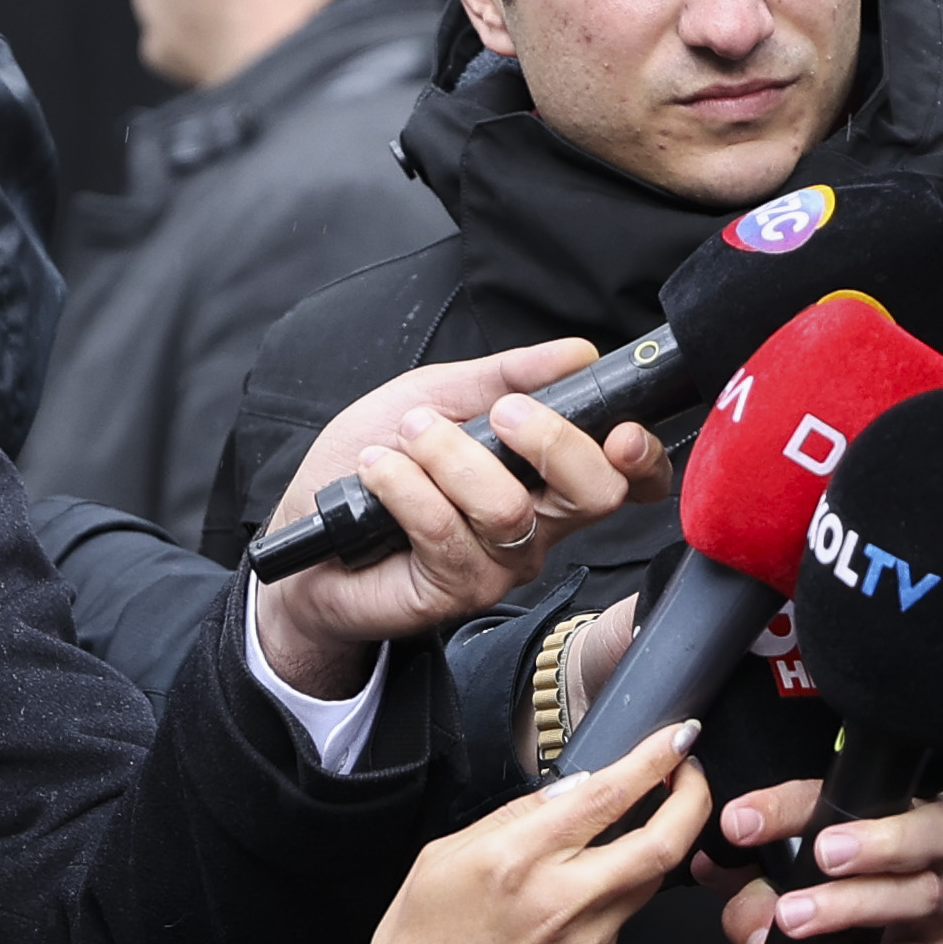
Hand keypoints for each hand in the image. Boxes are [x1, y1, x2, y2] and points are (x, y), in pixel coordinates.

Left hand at [256, 339, 674, 700]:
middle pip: (594, 494)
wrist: (302, 530)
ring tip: (406, 439)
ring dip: (449, 457)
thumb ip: (505, 375)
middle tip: (499, 414)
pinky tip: (377, 469)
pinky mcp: (454, 591)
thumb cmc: (372, 461)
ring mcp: (499, 564)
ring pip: (508, 510)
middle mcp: (537, 526)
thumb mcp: (435, 396)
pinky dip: (406, 486)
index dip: (640, 458)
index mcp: (545, 476)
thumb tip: (575, 352)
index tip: (620, 429)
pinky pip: (446, 532)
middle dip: (553, 441)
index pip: (626, 479)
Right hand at [337, 720, 716, 943]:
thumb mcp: (440, 859)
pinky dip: (620, 888)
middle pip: (661, 841)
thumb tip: (569, 791)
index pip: (607, 795)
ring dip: (664, 840)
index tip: (676, 738)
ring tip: (653, 816)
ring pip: (652, 878)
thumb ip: (510, 818)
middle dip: (694, 796)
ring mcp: (585, 940)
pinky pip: (622, 916)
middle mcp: (560, 898)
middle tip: (693, 771)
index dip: (654, 760)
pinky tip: (595, 883)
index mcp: (516, 859)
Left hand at [716, 778, 942, 943]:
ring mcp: (942, 919)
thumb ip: (756, 882)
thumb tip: (710, 861)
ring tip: (790, 920)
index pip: (857, 796)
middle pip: (929, 830)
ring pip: (917, 896)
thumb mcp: (812, 897)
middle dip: (872, 837)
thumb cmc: (873, 930)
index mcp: (897, 827)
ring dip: (849, 905)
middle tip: (818, 853)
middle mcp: (930, 863)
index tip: (740, 820)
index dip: (796, 802)